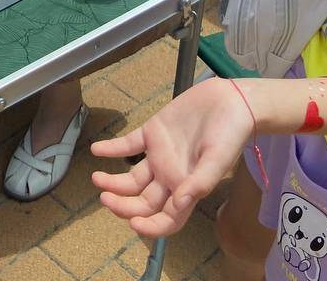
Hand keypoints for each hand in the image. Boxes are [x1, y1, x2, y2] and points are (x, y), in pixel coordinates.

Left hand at [90, 78, 253, 236]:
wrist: (231, 100)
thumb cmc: (230, 133)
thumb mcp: (218, 159)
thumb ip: (199, 183)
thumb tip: (178, 206)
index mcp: (187, 187)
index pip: (168, 219)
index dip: (151, 227)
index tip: (133, 224)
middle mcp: (171, 176)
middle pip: (143, 201)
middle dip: (123, 205)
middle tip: (104, 198)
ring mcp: (160, 155)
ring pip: (132, 177)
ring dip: (113, 181)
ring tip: (96, 178)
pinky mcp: (153, 133)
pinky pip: (128, 145)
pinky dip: (111, 149)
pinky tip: (97, 150)